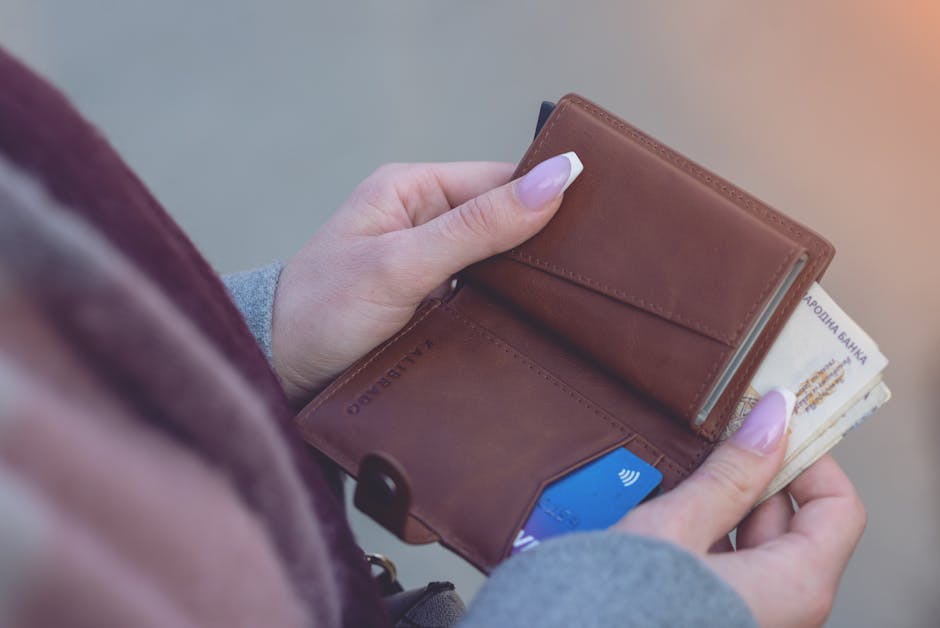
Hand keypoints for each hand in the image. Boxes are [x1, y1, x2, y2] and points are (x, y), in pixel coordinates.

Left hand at [271, 152, 583, 404]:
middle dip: (542, 245)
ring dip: (527, 283)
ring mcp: (432, 266)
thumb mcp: (401, 264)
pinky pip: (486, 298)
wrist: (280, 377)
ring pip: (500, 264)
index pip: (501, 181)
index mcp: (414, 190)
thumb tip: (556, 180)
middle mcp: (425, 221)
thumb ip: (477, 227)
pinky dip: (509, 310)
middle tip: (592, 274)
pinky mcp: (435, 304)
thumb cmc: (321, 310)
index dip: (548, 197)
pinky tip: (537, 325)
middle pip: (506, 221)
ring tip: (575, 302)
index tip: (597, 224)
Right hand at [612, 389, 866, 626]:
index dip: (808, 460)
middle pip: (794, 523)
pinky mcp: (721, 615)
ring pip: (758, 543)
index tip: (772, 428)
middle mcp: (786, 610)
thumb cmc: (625, 607)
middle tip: (718, 443)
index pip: (838, 507)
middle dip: (756, 477)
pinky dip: (710, 534)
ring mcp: (754, 615)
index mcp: (796, 589)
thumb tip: (772, 419)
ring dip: (727, 504)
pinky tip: (672, 518)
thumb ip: (731, 472)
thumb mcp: (678, 525)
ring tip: (683, 481)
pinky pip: (733, 566)